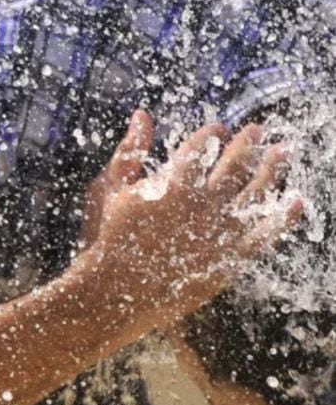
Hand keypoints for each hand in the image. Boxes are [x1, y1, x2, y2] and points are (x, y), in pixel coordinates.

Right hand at [87, 110, 301, 329]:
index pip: (201, 146)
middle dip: (247, 143)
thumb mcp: (109, 189)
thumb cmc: (108, 239)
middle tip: (256, 130)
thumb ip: (129, 151)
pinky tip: (296, 201)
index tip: (219, 128)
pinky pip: (266, 233)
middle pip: (235, 163)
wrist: (116, 290)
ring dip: (272, 167)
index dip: (212, 133)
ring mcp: (222, 230)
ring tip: (281, 152)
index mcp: (174, 181)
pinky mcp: (232, 258)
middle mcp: (204, 201)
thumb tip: (142, 114)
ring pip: (257, 190)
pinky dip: (284, 216)